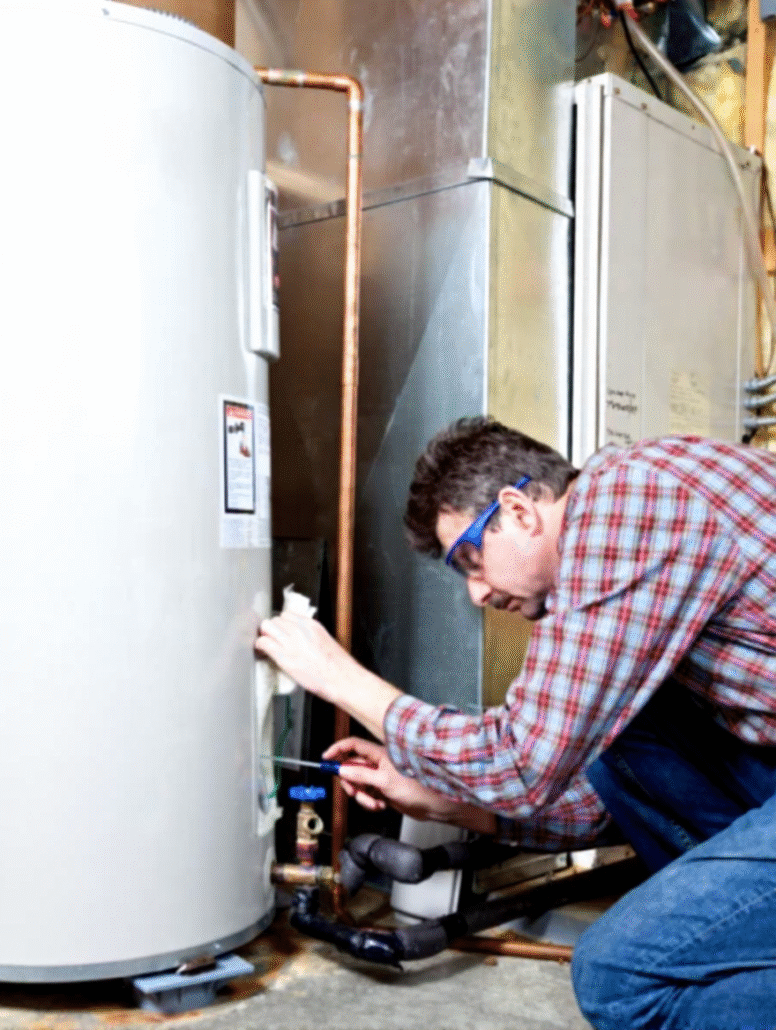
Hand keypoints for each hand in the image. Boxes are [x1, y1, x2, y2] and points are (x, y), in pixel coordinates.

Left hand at [255, 616, 402, 740]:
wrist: (343, 679)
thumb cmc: (338, 667)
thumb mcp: (326, 642)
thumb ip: (311, 637)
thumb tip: (300, 640)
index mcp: (312, 625)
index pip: (287, 615)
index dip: (282, 625)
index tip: (281, 633)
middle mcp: (301, 629)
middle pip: (275, 619)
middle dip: (271, 630)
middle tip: (272, 640)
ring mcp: (292, 642)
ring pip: (266, 626)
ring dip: (265, 636)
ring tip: (266, 646)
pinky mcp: (285, 656)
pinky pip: (264, 642)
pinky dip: (260, 646)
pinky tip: (262, 653)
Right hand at [325, 737, 495, 835]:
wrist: (434, 805)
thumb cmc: (419, 787)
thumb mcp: (384, 781)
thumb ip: (361, 775)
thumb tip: (343, 769)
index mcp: (380, 753)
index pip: (353, 745)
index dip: (337, 750)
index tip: (326, 759)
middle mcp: (380, 763)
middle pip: (352, 767)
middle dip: (350, 782)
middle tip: (354, 791)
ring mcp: (381, 776)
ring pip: (359, 783)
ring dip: (361, 795)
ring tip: (374, 801)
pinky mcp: (384, 789)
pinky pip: (367, 794)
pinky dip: (369, 801)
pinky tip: (380, 804)